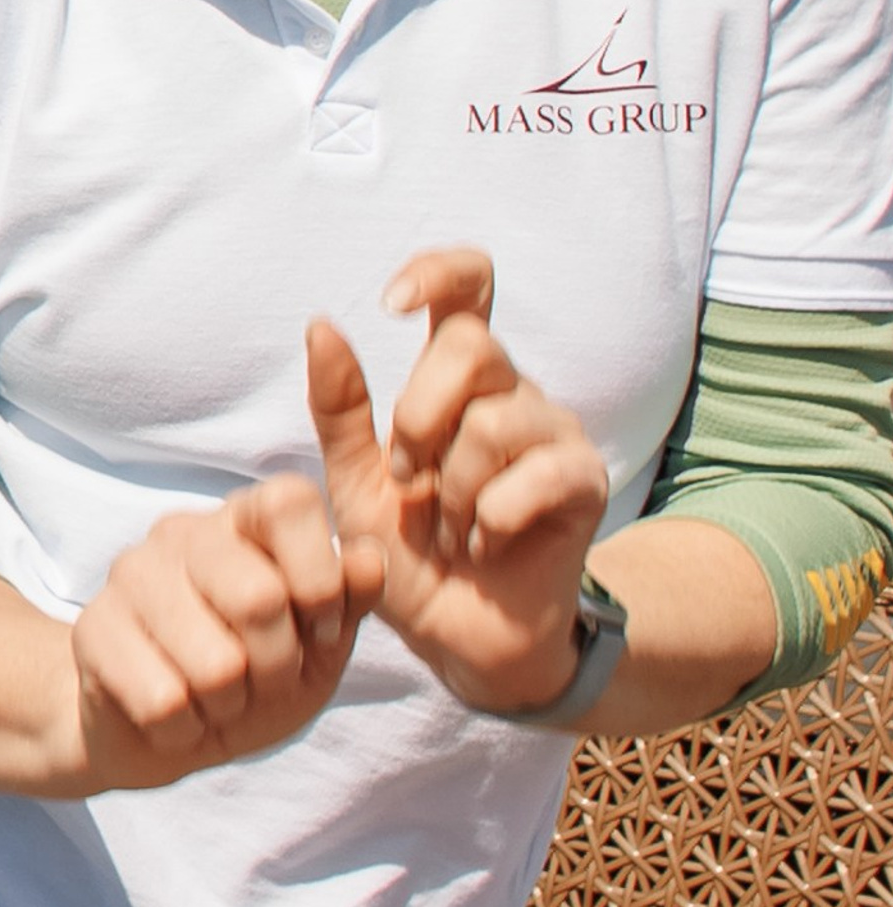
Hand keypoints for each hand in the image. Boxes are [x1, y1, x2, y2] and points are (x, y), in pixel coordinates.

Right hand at [69, 474, 384, 789]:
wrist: (164, 732)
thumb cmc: (252, 680)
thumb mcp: (316, 648)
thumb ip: (346, 602)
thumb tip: (369, 558)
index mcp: (243, 521)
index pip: (288, 501)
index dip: (319, 575)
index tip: (320, 627)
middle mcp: (183, 533)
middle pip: (260, 597)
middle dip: (277, 667)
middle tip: (263, 682)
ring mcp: (129, 575)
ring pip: (214, 664)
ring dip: (229, 707)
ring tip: (215, 700)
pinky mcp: (92, 629)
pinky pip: (164, 701)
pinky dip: (186, 730)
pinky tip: (175, 716)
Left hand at [306, 249, 611, 714]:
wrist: (451, 633)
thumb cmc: (406, 550)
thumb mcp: (353, 477)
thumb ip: (339, 405)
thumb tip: (322, 322)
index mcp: (456, 380)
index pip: (469, 285)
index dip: (438, 273)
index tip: (392, 302)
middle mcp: (511, 392)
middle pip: (472, 346)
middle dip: (419, 417)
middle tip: (408, 479)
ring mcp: (554, 433)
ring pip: (496, 419)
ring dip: (452, 485)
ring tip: (449, 526)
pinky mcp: (584, 481)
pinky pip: (534, 476)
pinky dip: (490, 519)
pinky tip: (486, 544)